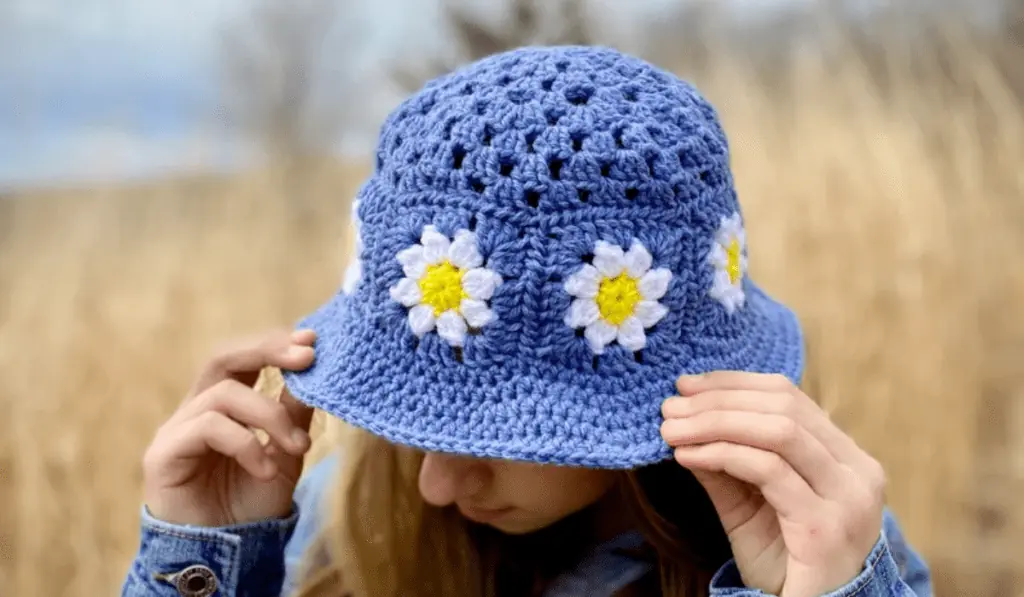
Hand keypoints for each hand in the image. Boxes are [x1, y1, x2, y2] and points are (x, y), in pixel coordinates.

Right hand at [142, 328, 316, 526]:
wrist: (224, 553)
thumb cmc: (250, 504)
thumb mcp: (285, 454)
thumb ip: (293, 415)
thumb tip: (313, 373)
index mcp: (224, 406)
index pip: (244, 360)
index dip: (275, 345)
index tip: (312, 341)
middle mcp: (197, 410)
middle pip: (223, 358)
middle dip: (267, 351)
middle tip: (306, 357)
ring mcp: (177, 429)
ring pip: (225, 395)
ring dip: (270, 415)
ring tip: (297, 447)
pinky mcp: (164, 454)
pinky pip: (207, 427)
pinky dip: (245, 443)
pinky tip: (265, 469)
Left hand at [660, 372, 885, 596]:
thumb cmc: (785, 566)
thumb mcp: (748, 507)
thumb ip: (725, 464)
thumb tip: (684, 420)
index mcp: (845, 459)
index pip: (789, 396)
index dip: (734, 383)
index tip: (686, 385)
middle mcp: (857, 472)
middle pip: (783, 405)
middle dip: (718, 398)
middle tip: (670, 406)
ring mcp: (847, 498)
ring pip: (778, 431)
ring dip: (715, 421)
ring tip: (672, 428)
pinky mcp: (825, 526)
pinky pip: (768, 470)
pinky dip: (722, 454)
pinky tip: (688, 456)